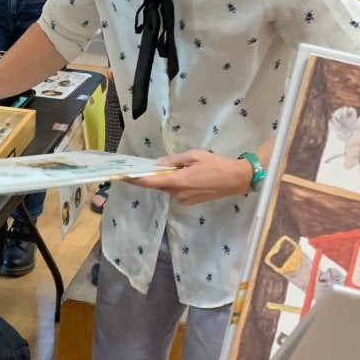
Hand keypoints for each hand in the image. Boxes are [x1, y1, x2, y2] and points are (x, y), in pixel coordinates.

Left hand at [129, 149, 251, 205]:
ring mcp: (184, 200)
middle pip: (160, 185)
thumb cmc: (215, 165)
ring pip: (169, 188)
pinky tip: (187, 175)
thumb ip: (174, 160)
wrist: (235, 180)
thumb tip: (158, 164)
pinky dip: (177, 184)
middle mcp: (178, 194)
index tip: (123, 176)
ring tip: (181, 168)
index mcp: (177, 182)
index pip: (151, 182)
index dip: (135, 179)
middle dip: (156, 176)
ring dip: (169, 179)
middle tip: (155, 165)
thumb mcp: (194, 156)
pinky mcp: (191, 202)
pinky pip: (178, 192)